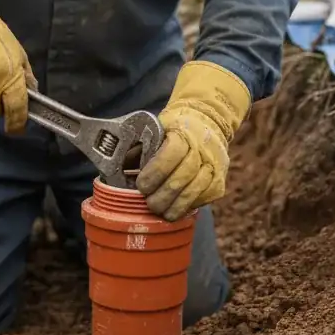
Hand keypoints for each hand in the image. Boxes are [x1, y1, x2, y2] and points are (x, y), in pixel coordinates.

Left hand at [137, 61, 251, 220]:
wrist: (207, 123)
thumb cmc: (173, 130)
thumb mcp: (154, 131)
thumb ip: (137, 149)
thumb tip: (115, 170)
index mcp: (184, 132)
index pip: (172, 153)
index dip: (155, 172)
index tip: (141, 186)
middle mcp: (203, 149)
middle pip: (183, 176)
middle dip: (163, 194)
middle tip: (148, 204)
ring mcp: (214, 167)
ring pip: (195, 191)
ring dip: (175, 206)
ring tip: (160, 211)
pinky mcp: (219, 182)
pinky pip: (203, 199)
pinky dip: (188, 207)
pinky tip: (175, 209)